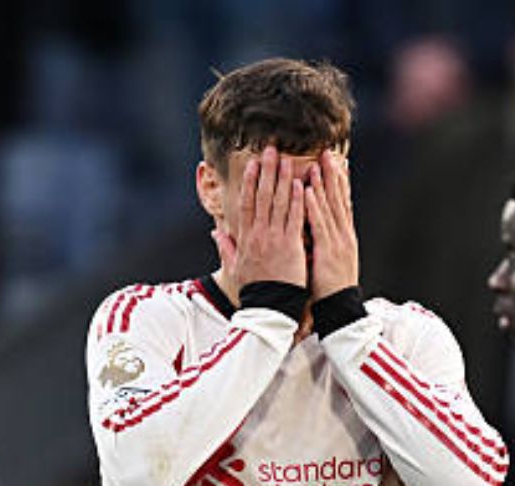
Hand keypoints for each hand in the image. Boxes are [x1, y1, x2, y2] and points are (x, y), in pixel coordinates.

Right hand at [214, 146, 306, 292]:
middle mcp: (259, 234)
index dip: (250, 182)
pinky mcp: (290, 245)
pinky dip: (297, 201)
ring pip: (278, 203)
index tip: (253, 164)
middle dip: (267, 171)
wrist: (269, 306)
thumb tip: (214, 233)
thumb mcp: (234, 267)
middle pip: (262, 196)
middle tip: (271, 150)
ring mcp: (275, 238)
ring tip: (287, 159)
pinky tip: (300, 184)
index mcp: (246, 238)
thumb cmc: (255, 288)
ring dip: (283, 179)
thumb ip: (226, 247)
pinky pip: (294, 219)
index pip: (247, 204)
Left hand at [303, 149, 359, 300]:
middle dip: (333, 174)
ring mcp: (336, 242)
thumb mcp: (327, 260)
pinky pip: (318, 224)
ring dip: (322, 184)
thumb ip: (323, 241)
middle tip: (328, 152)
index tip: (334, 162)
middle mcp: (342, 234)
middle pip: (338, 199)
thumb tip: (316, 229)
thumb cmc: (329, 287)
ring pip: (329, 207)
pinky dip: (312, 206)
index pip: (340, 203)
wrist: (339, 308)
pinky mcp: (327, 251)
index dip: (338, 182)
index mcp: (342, 236)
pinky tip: (306, 190)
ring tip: (317, 163)